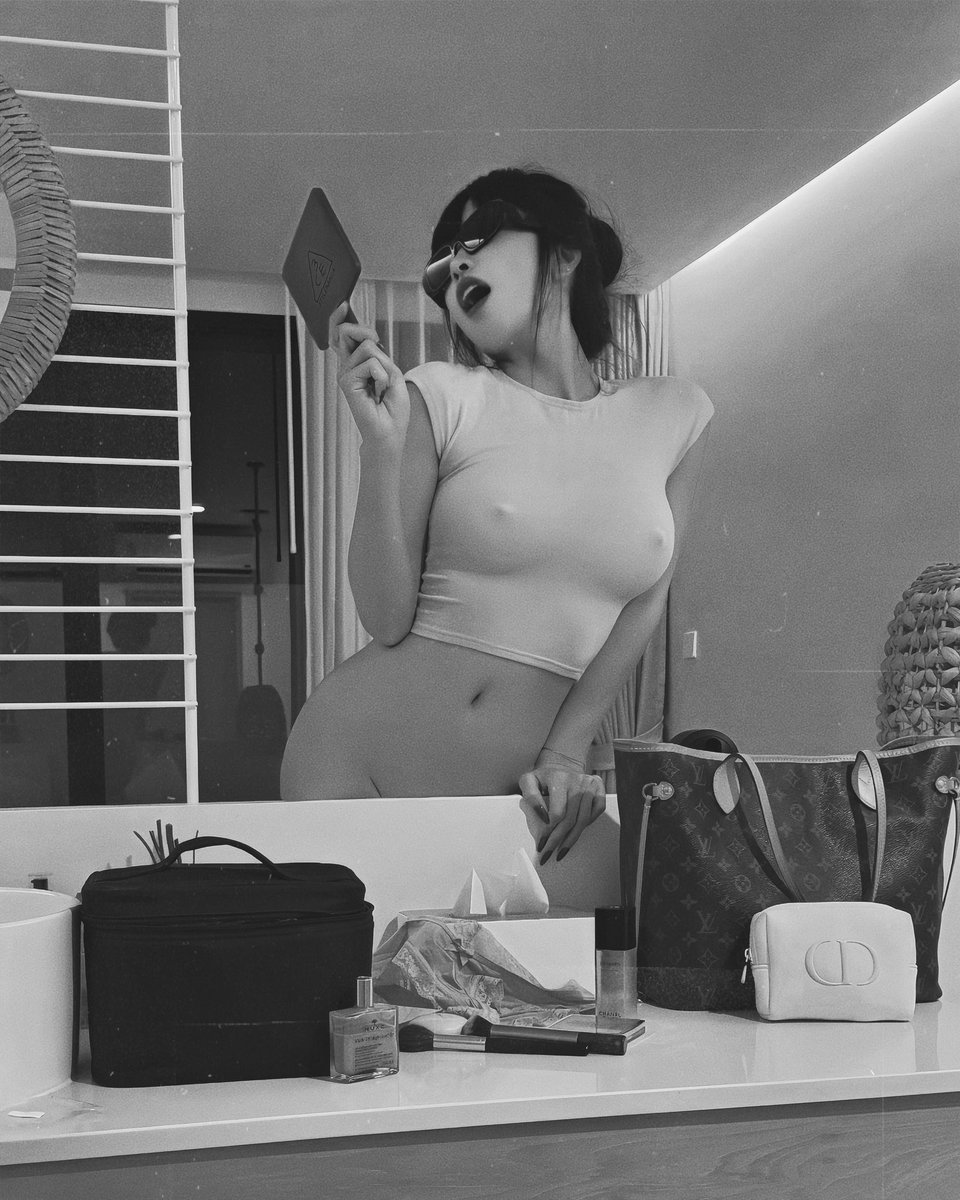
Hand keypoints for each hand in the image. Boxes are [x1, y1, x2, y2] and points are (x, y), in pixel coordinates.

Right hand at [329, 302, 408, 444]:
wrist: (389, 432)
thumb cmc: (392, 407)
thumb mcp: (392, 373)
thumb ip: (379, 354)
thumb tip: (369, 340)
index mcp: (356, 364)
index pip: (343, 336)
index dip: (340, 319)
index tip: (342, 304)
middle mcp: (347, 367)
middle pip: (348, 331)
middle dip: (365, 331)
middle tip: (377, 343)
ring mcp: (345, 374)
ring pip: (368, 347)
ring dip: (384, 365)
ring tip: (381, 385)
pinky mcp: (347, 382)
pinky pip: (372, 364)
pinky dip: (383, 376)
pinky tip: (379, 392)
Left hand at [518, 759, 605, 865]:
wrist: (560, 765)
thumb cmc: (543, 778)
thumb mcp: (528, 782)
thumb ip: (530, 797)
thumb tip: (542, 817)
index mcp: (557, 777)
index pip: (555, 812)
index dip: (547, 830)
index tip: (540, 842)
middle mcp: (575, 779)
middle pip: (568, 819)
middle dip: (556, 840)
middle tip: (547, 854)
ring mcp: (588, 783)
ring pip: (582, 819)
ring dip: (570, 839)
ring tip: (560, 852)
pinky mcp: (598, 787)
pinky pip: (596, 811)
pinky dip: (586, 825)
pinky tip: (575, 833)